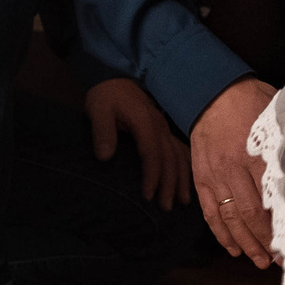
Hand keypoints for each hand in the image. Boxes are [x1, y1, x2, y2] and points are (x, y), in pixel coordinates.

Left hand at [83, 78, 185, 208]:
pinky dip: (185, 167)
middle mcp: (160, 127)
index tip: (148, 197)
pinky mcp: (164, 129)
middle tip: (165, 208)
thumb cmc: (106, 95)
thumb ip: (102, 132)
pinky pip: (180, 150)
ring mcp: (164, 128)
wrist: (115, 76)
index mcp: (145, 123)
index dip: (152, 176)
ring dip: (181, 179)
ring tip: (181, 201)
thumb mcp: (99, 109)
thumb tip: (104, 157)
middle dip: (169, 184)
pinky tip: (186, 180)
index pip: (152, 154)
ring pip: (179, 156)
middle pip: (169, 159)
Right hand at [189, 77, 276, 266]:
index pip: (272, 198)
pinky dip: (221, 233)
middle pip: (251, 214)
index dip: (282, 223)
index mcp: (257, 156)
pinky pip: (210, 212)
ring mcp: (215, 176)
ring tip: (259, 261)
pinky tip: (232, 247)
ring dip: (246, 242)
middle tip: (279, 261)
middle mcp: (234, 170)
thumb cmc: (251, 102)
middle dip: (266, 241)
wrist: (210, 92)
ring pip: (230, 218)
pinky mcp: (202, 179)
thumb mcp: (279, 115)